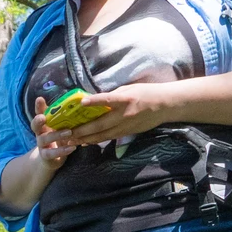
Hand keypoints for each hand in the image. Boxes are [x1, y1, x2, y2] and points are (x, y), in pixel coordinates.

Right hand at [30, 98, 79, 163]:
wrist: (51, 160)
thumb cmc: (58, 139)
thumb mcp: (60, 127)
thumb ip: (66, 118)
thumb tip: (80, 102)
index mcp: (44, 124)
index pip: (39, 113)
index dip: (38, 107)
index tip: (39, 99)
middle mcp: (40, 133)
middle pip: (35, 125)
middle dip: (38, 121)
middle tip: (43, 117)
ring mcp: (42, 145)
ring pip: (45, 139)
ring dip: (56, 135)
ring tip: (69, 132)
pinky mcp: (45, 155)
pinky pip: (51, 153)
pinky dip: (61, 151)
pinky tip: (72, 148)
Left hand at [45, 83, 170, 146]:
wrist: (165, 105)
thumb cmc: (146, 93)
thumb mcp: (129, 89)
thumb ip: (112, 95)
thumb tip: (93, 100)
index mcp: (125, 99)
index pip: (107, 100)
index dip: (94, 101)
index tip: (81, 102)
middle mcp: (124, 114)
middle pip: (99, 124)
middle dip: (81, 130)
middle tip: (66, 133)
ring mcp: (125, 126)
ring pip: (102, 135)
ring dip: (85, 139)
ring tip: (70, 141)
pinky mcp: (127, 133)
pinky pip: (108, 138)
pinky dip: (95, 141)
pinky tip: (84, 142)